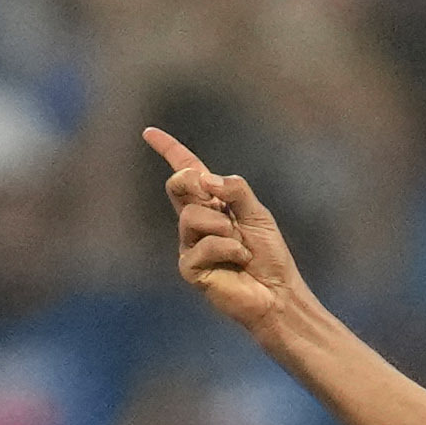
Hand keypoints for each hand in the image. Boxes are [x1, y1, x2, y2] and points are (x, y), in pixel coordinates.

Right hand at [145, 127, 315, 341]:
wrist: (276, 292)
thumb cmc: (269, 255)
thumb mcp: (257, 212)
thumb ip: (235, 190)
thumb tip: (205, 179)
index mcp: (213, 204)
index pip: (187, 172)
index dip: (168, 150)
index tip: (149, 132)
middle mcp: (196, 222)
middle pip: (177, 185)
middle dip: (192, 182)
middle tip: (217, 200)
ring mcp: (190, 245)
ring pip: (192, 216)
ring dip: (224, 228)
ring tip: (240, 246)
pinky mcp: (190, 268)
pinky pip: (203, 245)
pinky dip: (229, 250)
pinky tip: (239, 262)